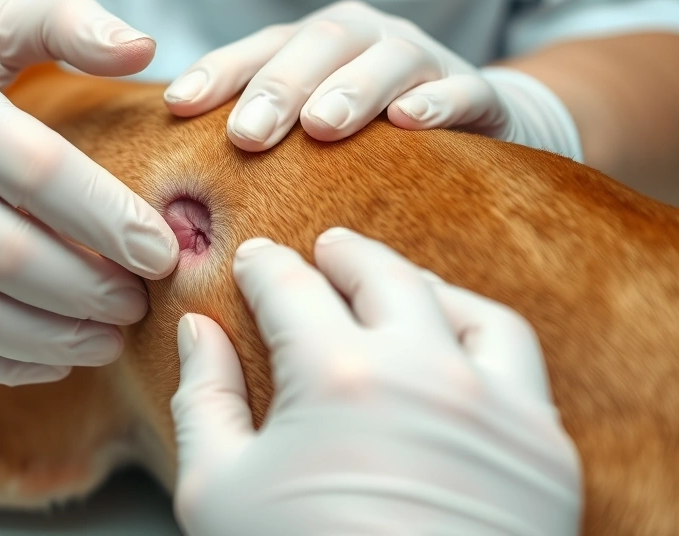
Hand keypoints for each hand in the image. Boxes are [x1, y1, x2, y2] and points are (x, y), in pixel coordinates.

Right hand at [0, 0, 178, 384]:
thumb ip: (70, 25)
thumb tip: (142, 48)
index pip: (39, 174)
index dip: (110, 221)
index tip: (164, 254)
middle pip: (9, 259)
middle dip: (90, 293)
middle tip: (139, 303)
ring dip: (54, 341)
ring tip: (108, 339)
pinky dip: (3, 362)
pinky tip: (53, 358)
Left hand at [164, 0, 581, 160]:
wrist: (472, 128)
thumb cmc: (368, 139)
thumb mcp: (310, 135)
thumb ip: (262, 146)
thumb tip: (186, 197)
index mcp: (315, 46)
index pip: (260, 48)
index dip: (219, 72)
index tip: (180, 105)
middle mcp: (366, 40)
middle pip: (319, 45)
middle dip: (280, 87)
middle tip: (248, 133)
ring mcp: (424, 61)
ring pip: (389, 58)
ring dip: (352, 88)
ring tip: (321, 126)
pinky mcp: (477, 93)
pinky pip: (462, 90)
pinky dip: (437, 102)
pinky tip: (410, 121)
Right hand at [171, 228, 581, 534]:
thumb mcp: (216, 491)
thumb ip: (204, 399)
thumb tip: (199, 332)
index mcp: (336, 376)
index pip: (291, 288)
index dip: (267, 267)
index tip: (257, 260)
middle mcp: (424, 374)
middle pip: (381, 277)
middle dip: (344, 255)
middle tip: (324, 249)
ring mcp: (493, 407)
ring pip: (458, 307)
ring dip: (418, 284)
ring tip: (395, 283)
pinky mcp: (541, 449)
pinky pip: (515, 361)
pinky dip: (479, 332)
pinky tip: (456, 342)